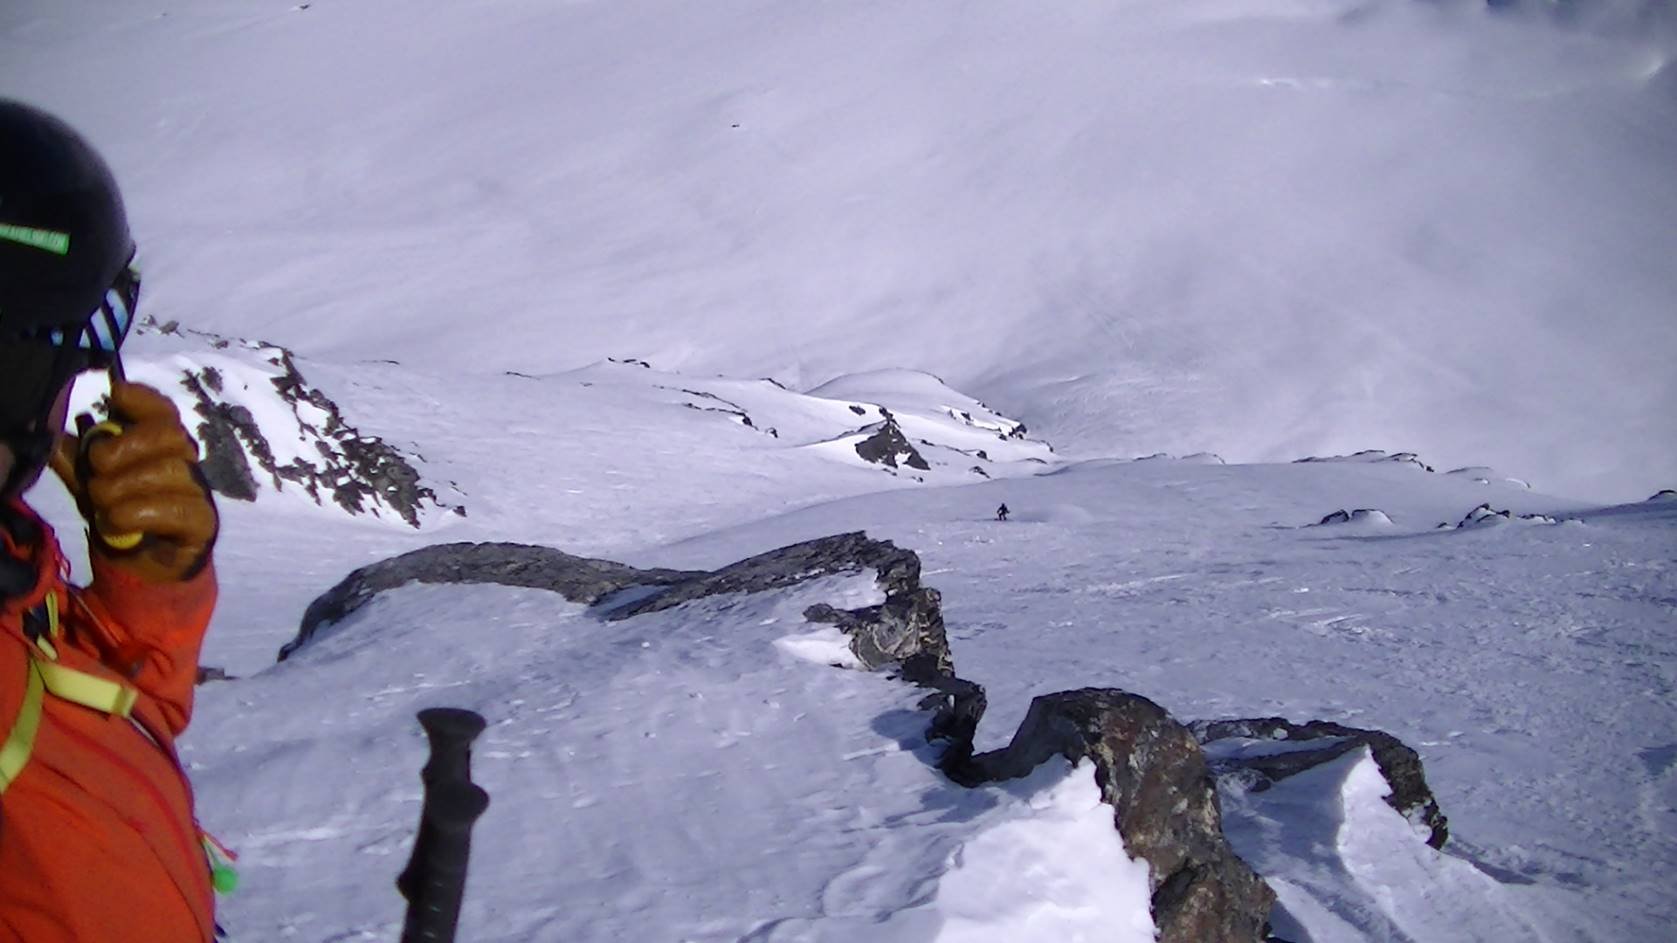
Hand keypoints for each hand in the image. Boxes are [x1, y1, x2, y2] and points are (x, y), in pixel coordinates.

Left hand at [50, 382, 218, 582]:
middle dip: (128, 445)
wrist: (145, 568)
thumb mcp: (92, 485)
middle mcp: (186, 463)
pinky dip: (136, 512)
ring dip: (124, 485)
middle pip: (171, 435)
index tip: (117, 395)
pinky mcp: (203, 522)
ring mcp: (198, 492)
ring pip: (171, 470)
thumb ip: (76, 463)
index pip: (164, 412)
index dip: (144, 399)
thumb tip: (56, 437)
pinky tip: (115, 520)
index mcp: (161, 448)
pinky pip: (175, 508)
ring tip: (101, 502)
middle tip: (97, 466)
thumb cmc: (123, 517)